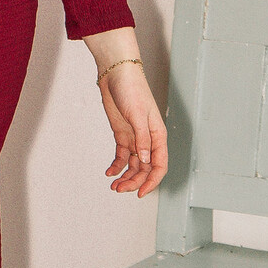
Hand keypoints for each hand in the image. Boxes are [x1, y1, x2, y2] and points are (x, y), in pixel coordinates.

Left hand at [99, 61, 168, 197]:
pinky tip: (109, 172)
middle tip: (118, 189)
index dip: (151, 182)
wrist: (116, 74)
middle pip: (144, 168)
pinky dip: (116, 165)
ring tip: (113, 185)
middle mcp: (148, 139)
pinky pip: (122, 155)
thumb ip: (142, 139)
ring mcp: (135, 137)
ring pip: (133, 165)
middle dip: (134, 181)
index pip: (159, 165)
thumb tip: (144, 161)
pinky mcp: (122, 134)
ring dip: (125, 176)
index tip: (140, 194)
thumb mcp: (138, 115)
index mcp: (158, 135)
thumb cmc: (132, 90)